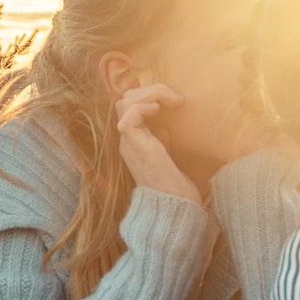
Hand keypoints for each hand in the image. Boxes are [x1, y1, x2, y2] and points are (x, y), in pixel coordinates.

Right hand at [114, 82, 200, 201]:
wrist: (173, 208)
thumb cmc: (175, 187)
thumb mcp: (169, 156)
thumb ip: (163, 139)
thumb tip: (169, 123)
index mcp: (135, 140)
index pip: (130, 106)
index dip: (148, 95)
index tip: (174, 101)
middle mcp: (128, 140)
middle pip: (125, 100)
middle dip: (149, 91)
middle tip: (174, 98)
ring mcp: (129, 143)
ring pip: (125, 103)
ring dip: (148, 95)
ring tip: (168, 101)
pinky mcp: (136, 146)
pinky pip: (129, 117)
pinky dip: (142, 107)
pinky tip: (158, 111)